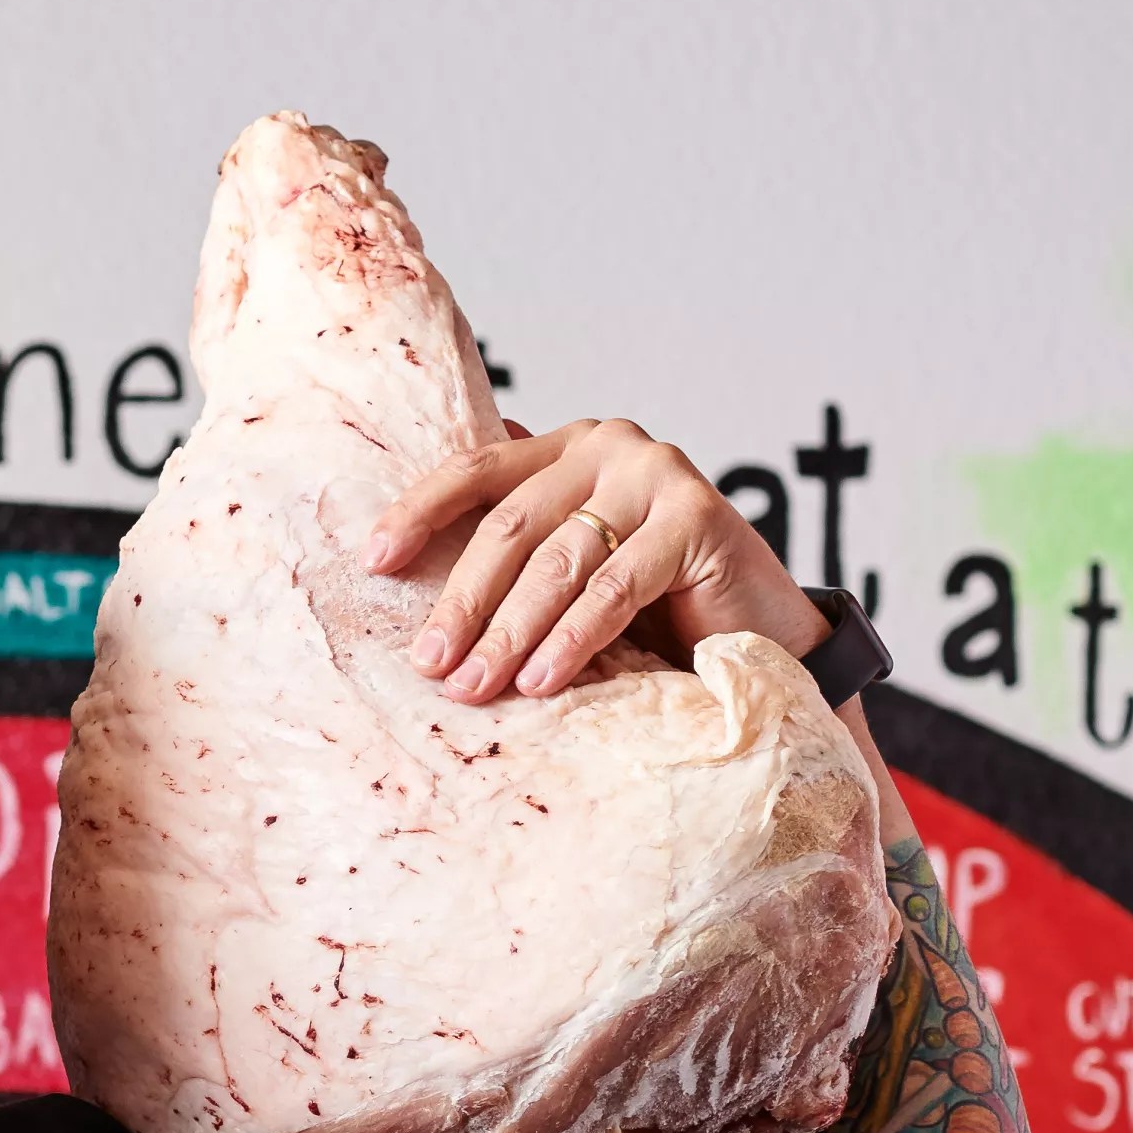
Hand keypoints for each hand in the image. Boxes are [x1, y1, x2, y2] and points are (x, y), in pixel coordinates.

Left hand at [362, 418, 830, 703]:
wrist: (760, 635)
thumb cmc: (653, 606)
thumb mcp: (571, 575)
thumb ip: (517, 554)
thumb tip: (399, 568)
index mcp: (565, 449)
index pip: (475, 472)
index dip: (419, 513)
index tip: (372, 562)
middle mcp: (609, 446)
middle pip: (510, 525)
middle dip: (463, 602)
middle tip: (430, 663)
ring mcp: (657, 474)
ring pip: (559, 561)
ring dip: (509, 632)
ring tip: (475, 685)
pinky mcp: (699, 516)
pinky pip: (615, 587)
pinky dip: (571, 639)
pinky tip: (541, 681)